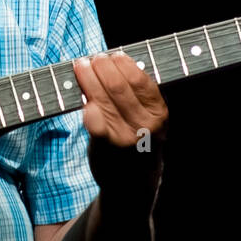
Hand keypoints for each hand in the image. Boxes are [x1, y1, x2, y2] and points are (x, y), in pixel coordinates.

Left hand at [72, 51, 168, 190]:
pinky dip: (85, 103)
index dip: (123, 63)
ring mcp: (124, 137)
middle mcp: (145, 126)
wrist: (132, 185)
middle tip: (91, 59)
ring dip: (88, 78)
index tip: (113, 55)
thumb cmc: (138, 145)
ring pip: (102, 98)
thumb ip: (138, 97)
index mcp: (159, 114)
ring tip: (81, 67)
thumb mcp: (149, 120)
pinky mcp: (105, 147)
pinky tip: (82, 94)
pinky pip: (92, 119)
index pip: (139, 79)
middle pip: (118, 86)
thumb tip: (115, 64)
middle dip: (101, 67)